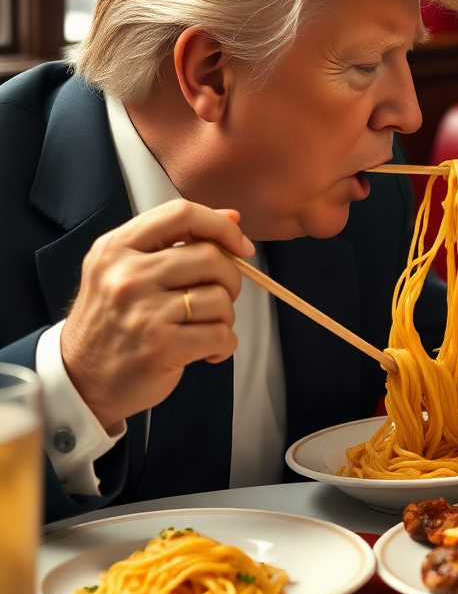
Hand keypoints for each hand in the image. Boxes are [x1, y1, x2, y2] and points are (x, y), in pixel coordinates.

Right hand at [61, 200, 254, 430]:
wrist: (82, 380)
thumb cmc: (114, 321)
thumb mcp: (128, 270)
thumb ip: (177, 240)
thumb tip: (233, 217)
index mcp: (117, 248)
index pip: (181, 214)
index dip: (221, 226)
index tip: (239, 246)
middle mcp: (127, 276)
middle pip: (211, 257)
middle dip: (230, 278)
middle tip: (218, 297)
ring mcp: (143, 312)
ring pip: (220, 298)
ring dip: (225, 316)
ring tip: (204, 327)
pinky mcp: (161, 346)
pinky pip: (221, 334)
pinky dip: (225, 344)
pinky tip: (206, 350)